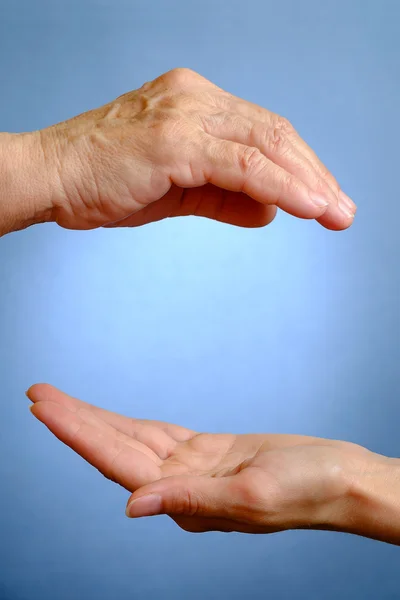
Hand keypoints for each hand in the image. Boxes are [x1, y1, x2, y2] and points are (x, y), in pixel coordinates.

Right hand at [2, 68, 355, 235]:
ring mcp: (185, 115)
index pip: (263, 131)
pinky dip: (280, 186)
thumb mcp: (179, 191)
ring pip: (265, 145)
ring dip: (307, 182)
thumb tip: (269, 212)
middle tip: (342, 210)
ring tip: (334, 214)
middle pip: (274, 133)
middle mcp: (195, 98)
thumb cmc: (105, 181)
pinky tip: (306, 207)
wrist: (52, 177)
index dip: (300, 165)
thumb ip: (226, 197)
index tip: (324, 197)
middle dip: (314, 174)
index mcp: (196, 104)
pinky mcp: (175, 139)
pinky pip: (242, 164)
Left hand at [27, 385, 399, 543]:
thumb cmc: (308, 489)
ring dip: (95, 419)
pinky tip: (109, 417)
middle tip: (36, 392)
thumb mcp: (252, 496)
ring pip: (131, 439)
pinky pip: (157, 435)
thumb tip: (132, 507)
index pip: (118, 463)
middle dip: (74, 420)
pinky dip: (129, 423)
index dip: (78, 433)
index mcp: (187, 502)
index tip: (44, 406)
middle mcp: (180, 489)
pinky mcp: (206, 454)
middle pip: (115, 448)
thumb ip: (191, 500)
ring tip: (60, 400)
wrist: (340, 479)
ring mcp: (191, 470)